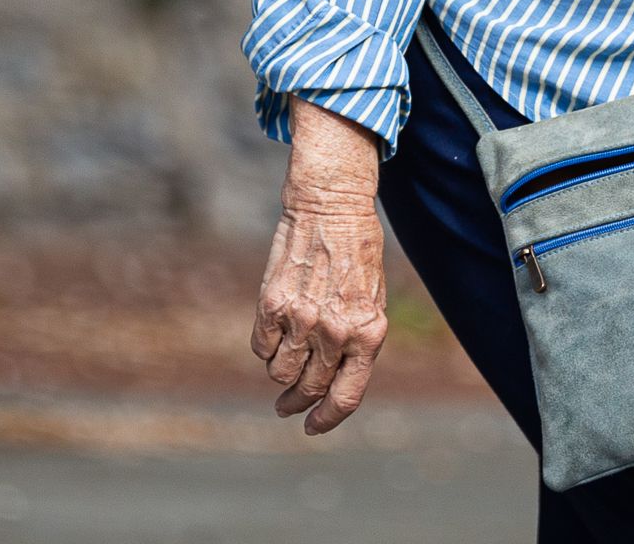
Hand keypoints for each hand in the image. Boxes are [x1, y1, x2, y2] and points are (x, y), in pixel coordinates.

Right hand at [250, 100, 388, 434]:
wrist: (331, 206)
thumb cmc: (357, 254)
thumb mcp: (373, 300)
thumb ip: (358, 342)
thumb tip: (335, 382)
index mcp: (369, 334)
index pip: (346, 397)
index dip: (327, 419)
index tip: (312, 427)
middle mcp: (335, 332)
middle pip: (309, 389)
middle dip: (297, 403)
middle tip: (287, 406)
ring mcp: (301, 320)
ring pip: (280, 374)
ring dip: (281, 372)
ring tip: (286, 355)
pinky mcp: (271, 306)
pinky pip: (260, 348)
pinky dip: (265, 346)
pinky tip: (275, 328)